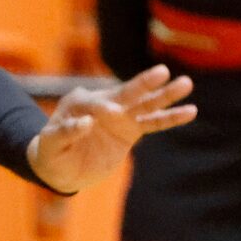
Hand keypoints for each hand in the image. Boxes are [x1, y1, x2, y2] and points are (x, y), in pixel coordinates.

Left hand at [26, 65, 196, 194]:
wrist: (61, 168)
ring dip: (165, 95)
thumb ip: (65, 132)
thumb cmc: (51, 153)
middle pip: (126, 93)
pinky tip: (190, 111)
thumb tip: (85, 123)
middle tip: (161, 72)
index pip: (94, 102)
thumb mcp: (50, 146)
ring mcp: (119, 116)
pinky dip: (170, 118)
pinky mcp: (130, 129)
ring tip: (186, 84)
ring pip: (144, 104)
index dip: (103, 107)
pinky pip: (153, 123)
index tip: (111, 114)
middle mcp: (103, 104)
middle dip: (143, 84)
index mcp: (79, 103)